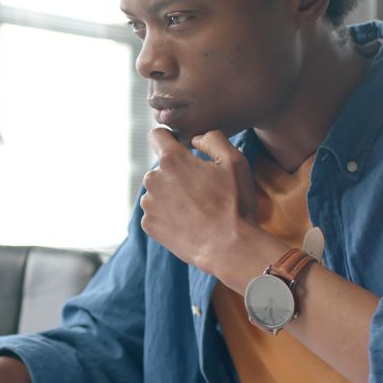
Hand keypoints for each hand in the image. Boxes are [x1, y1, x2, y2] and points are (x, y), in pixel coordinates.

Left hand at [140, 128, 257, 270]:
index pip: (157, 135)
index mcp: (172, 160)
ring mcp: (148, 204)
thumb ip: (213, 139)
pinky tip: (188, 223)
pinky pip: (156, 212)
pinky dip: (168, 215)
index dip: (169, 138)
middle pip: (161, 168)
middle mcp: (153, 179)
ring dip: (172, 195)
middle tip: (201, 190)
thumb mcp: (234, 161)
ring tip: (196, 209)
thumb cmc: (233, 204)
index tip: (180, 148)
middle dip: (177, 173)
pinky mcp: (148, 224)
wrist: (228, 247)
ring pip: (158, 190)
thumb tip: (195, 138)